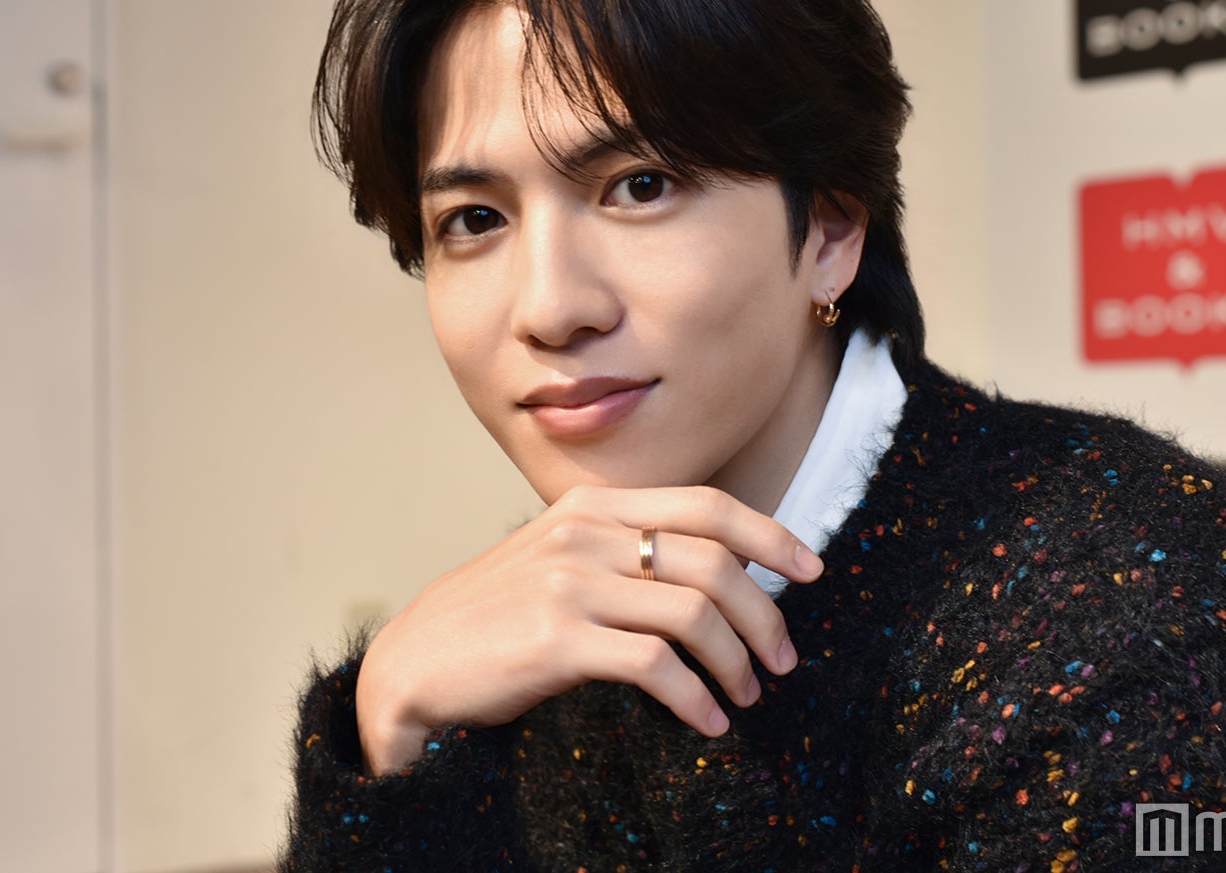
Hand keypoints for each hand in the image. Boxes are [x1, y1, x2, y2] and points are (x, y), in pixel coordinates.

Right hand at [354, 484, 824, 774]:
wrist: (414, 664)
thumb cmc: (498, 620)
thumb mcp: (563, 561)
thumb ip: (627, 552)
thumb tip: (721, 572)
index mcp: (594, 505)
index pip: (707, 504)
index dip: (770, 533)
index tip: (811, 568)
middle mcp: (586, 532)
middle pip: (714, 560)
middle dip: (764, 613)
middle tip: (782, 659)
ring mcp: (570, 582)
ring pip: (694, 613)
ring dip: (735, 661)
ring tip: (746, 695)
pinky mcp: (557, 638)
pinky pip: (656, 666)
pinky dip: (694, 697)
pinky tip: (706, 722)